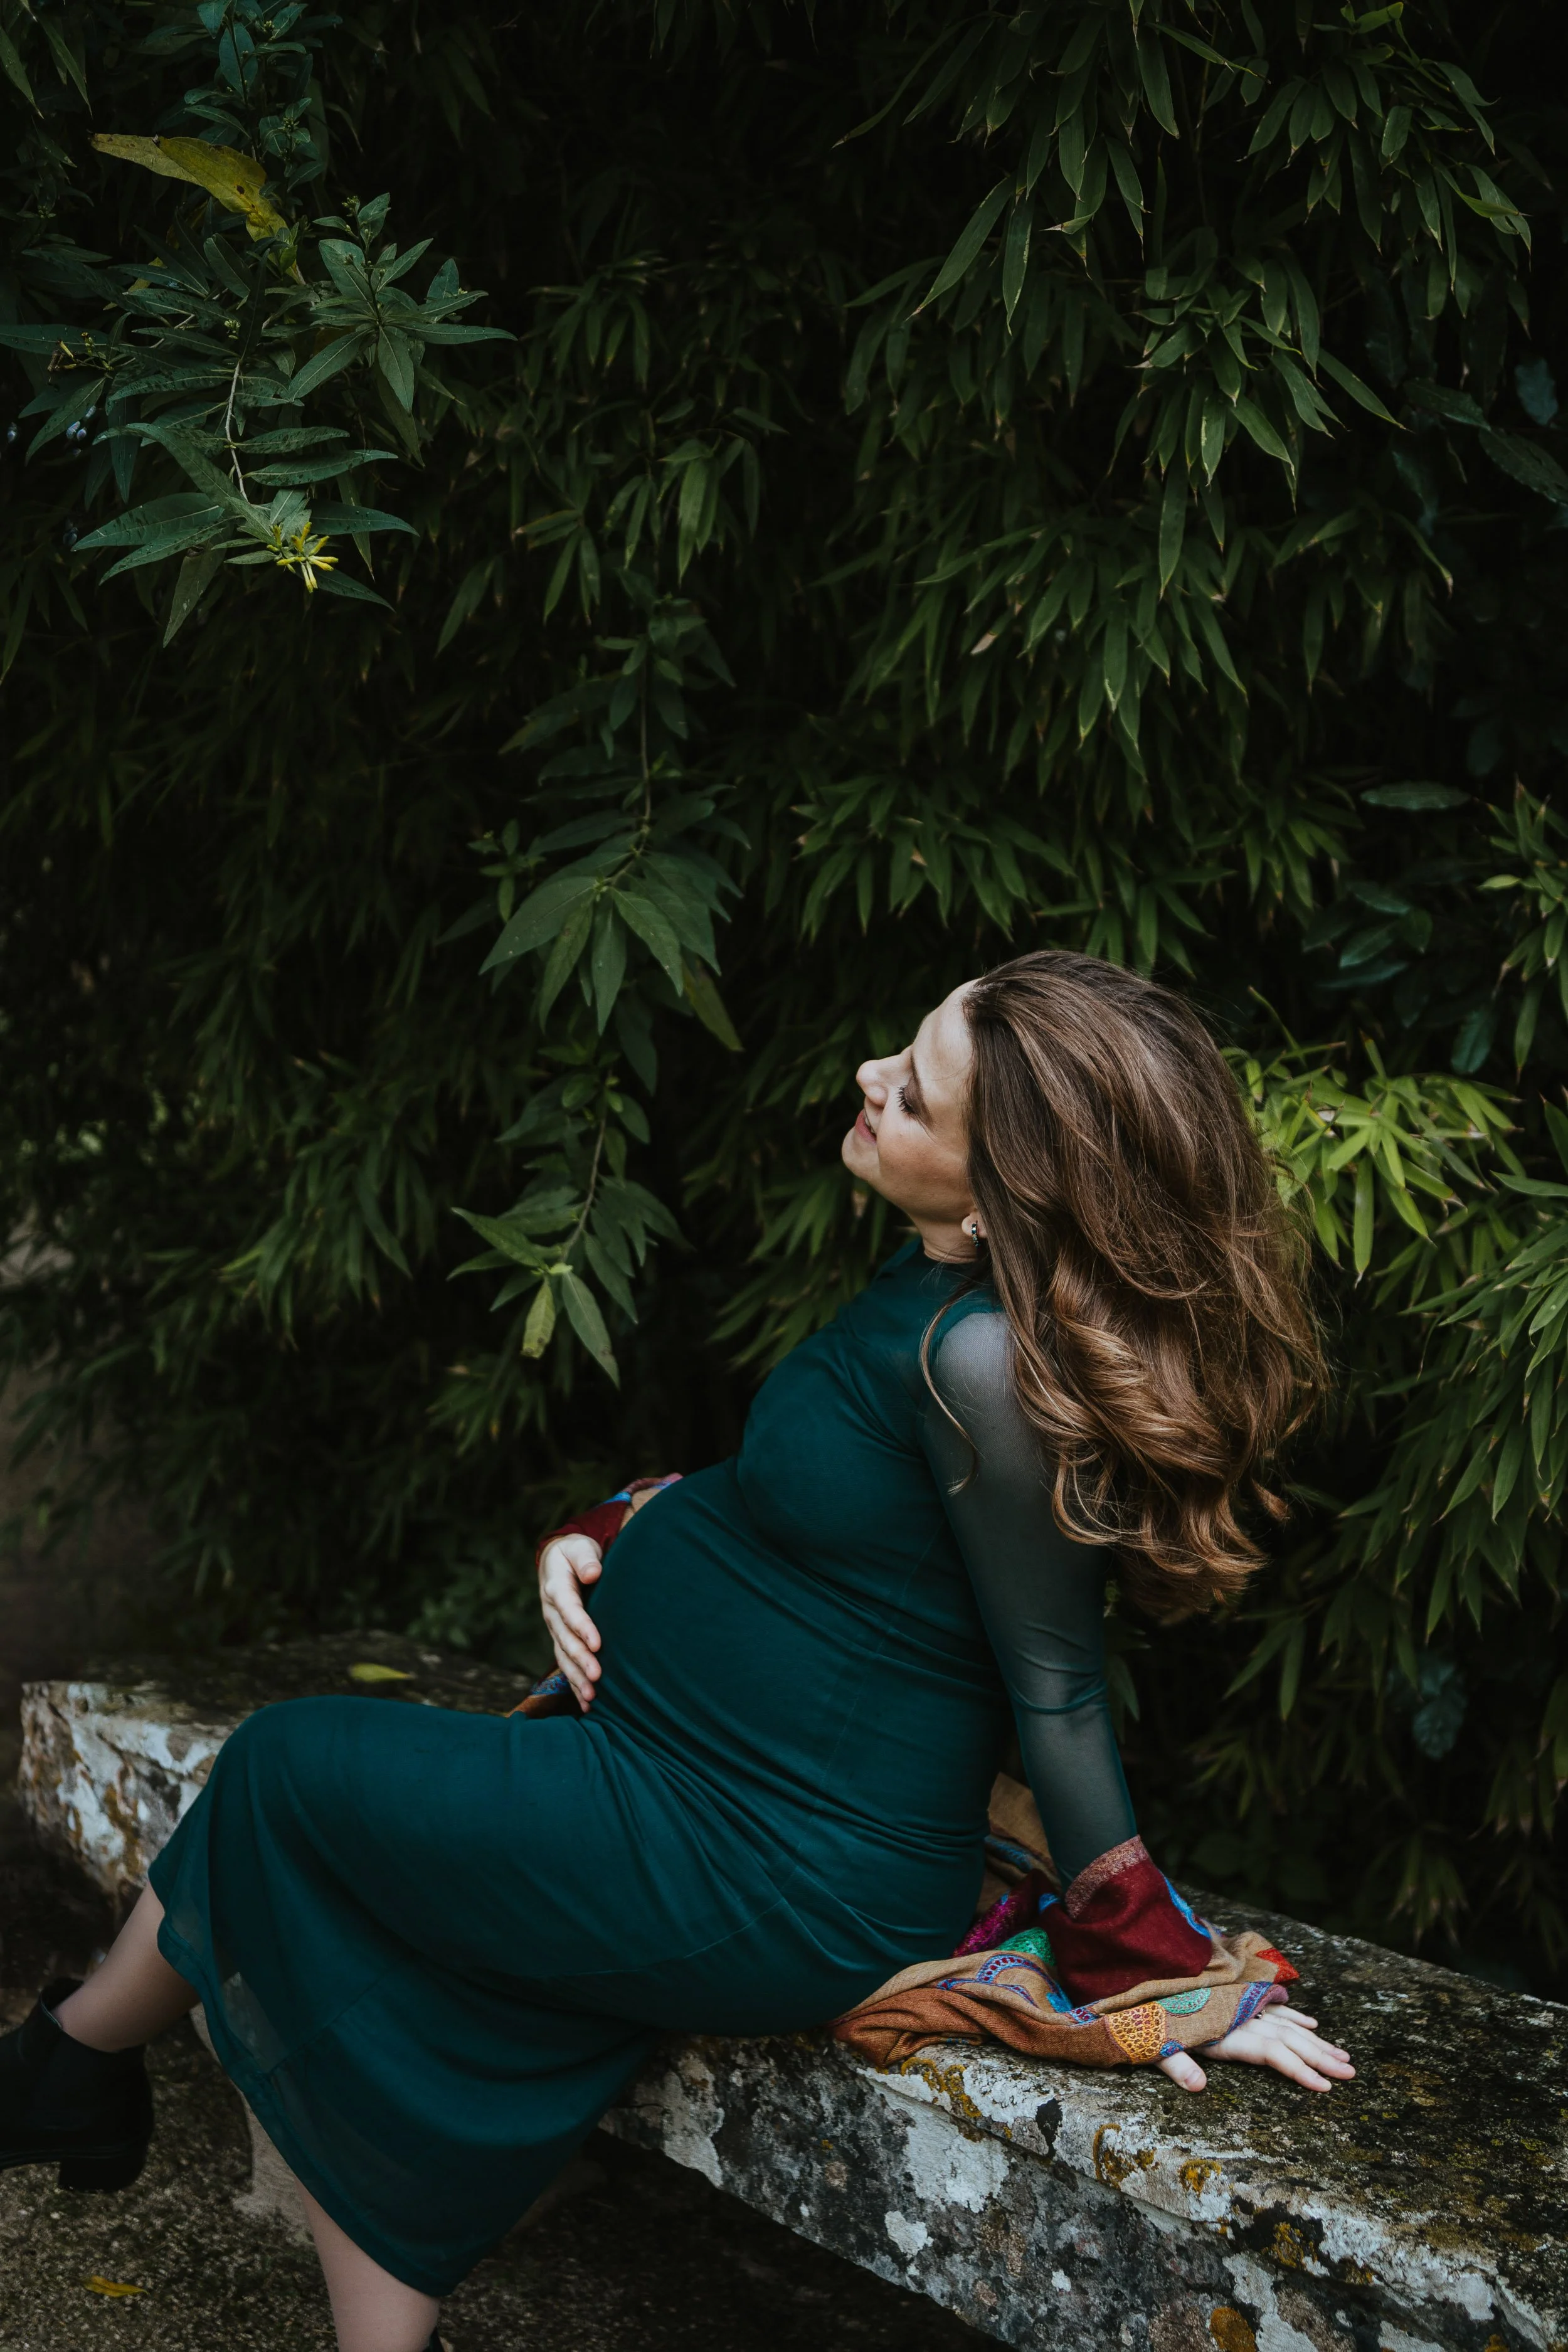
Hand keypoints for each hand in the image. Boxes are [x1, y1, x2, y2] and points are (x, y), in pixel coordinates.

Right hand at [538, 1535, 603, 1708]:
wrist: (558, 1561)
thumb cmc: (574, 1553)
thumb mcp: (578, 1547)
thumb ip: (585, 1558)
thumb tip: (592, 1573)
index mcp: (556, 1588)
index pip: (569, 1610)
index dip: (582, 1627)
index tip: (597, 1644)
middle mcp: (552, 1613)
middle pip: (565, 1639)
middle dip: (580, 1659)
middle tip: (597, 1677)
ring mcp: (554, 1629)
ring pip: (563, 1657)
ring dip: (576, 1678)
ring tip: (592, 1698)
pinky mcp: (561, 1639)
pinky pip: (565, 1664)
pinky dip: (575, 1685)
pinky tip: (587, 1704)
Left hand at [1157, 2005, 1353, 2093]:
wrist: (1140, 1958)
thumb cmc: (1142, 2008)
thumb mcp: (1153, 2038)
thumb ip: (1176, 2062)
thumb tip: (1199, 2088)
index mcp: (1223, 2029)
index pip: (1271, 2053)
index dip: (1299, 2070)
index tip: (1327, 2087)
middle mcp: (1237, 2015)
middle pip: (1287, 2038)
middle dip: (1320, 2057)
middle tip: (1352, 2072)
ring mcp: (1238, 2004)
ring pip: (1285, 2023)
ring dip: (1314, 2041)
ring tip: (1342, 2055)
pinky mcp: (1233, 1994)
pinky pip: (1272, 2006)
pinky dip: (1293, 2016)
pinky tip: (1310, 2025)